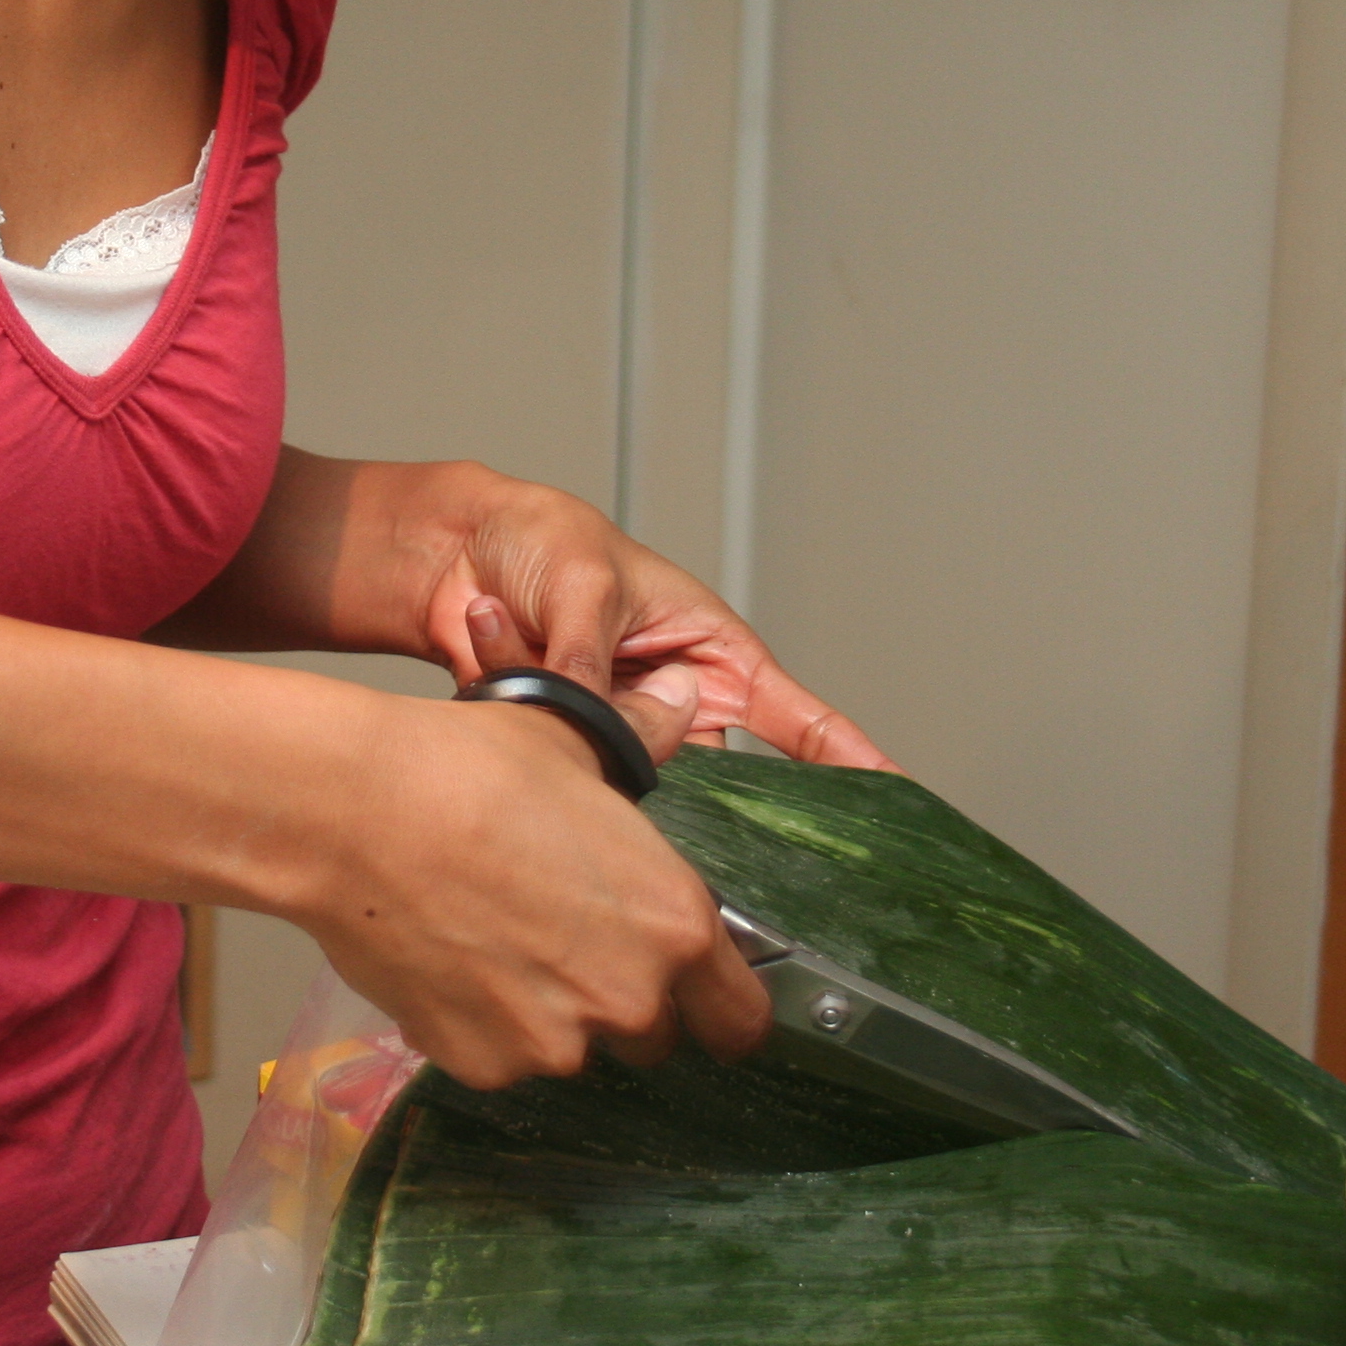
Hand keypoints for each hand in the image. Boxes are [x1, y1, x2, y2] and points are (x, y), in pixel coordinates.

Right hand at [295, 680, 771, 1088]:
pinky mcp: (481, 1066)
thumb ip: (645, 739)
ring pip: (573, 1047)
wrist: (355, 814)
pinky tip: (452, 959)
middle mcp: (628, 998)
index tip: (699, 995)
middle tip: (570, 938)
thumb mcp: (575, 744)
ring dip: (552, 1013)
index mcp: (674, 923)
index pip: (740, 1018)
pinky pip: (502, 1058)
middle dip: (623, 998)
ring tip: (496, 937)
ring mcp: (552, 1044)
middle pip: (654, 1035)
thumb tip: (682, 698)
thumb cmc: (469, 771)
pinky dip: (485, 1025)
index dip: (722, 1006)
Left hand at [407, 469, 897, 771]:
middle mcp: (675, 704)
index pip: (799, 722)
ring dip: (567, 714)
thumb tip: (598, 726)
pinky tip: (492, 631)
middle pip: (715, 782)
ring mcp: (619, 734)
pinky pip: (551, 757)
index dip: (850, 766)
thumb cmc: (542, 540)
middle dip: (676, 775)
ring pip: (625, 781)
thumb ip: (594, 661)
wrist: (452, 551)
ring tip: (525, 634)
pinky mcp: (563, 750)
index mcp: (713, 653)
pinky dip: (512, 691)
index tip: (893, 805)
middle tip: (641, 756)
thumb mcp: (586, 584)